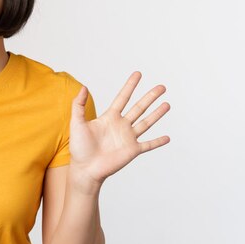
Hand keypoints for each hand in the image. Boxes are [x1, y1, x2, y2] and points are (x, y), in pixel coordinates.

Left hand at [68, 72, 170, 191]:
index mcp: (109, 117)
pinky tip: (167, 138)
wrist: (84, 169)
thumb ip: (78, 105)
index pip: (122, 97)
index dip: (130, 86)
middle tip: (161, 87)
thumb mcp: (77, 122)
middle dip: (150, 97)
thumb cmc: (79, 147)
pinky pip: (148, 145)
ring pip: (146, 123)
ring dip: (157, 114)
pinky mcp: (132, 151)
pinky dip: (158, 142)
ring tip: (167, 105)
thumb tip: (83, 87)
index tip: (138, 74)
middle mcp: (121, 125)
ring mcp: (128, 138)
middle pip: (139, 107)